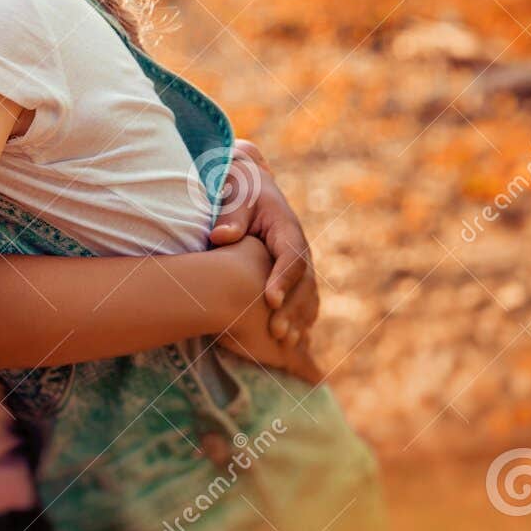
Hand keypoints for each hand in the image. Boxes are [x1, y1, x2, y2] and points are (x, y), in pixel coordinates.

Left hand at [207, 139, 318, 345]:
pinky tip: (293, 342)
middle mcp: (299, 249)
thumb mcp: (236, 196)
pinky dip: (301, 320)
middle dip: (292, 309)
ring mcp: (300, 266)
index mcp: (287, 229)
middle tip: (277, 332)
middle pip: (304, 283)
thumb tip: (222, 236)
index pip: (291, 256)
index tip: (270, 300)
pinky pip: (304, 301)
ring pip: (308, 296)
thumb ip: (231, 216)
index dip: (284, 279)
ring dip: (299, 320)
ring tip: (286, 342)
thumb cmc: (240, 192)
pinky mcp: (294, 278)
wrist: (252, 188)